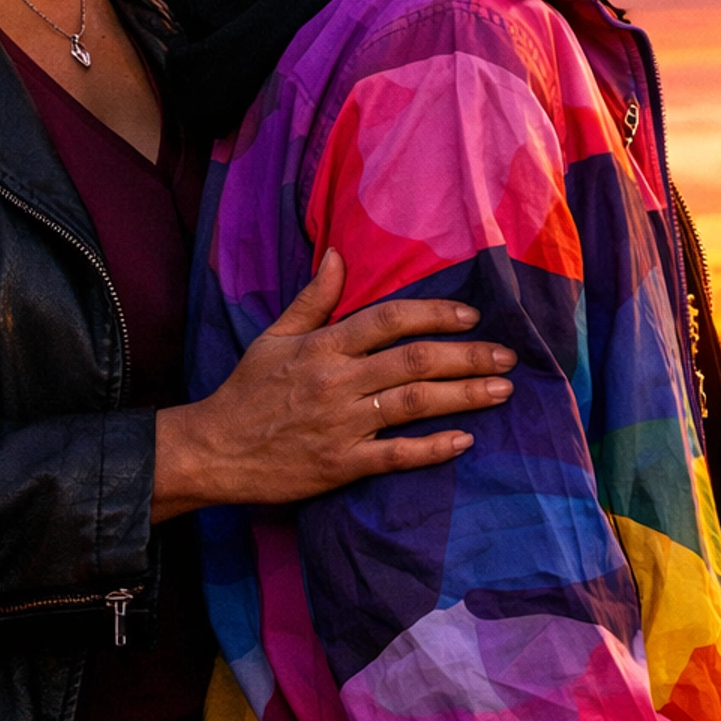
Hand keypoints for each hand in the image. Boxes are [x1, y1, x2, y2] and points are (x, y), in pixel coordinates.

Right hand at [151, 249, 512, 520]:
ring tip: (502, 390)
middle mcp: (337, 382)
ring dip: (464, 396)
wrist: (213, 451)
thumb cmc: (246, 391)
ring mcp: (341, 425)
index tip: (472, 317)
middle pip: (414, 362)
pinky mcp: (340, 465)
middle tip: (507, 357)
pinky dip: (432, 448)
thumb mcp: (273, 336)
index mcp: (323, 346)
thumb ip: (313, 299)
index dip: (434, 315)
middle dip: (467, 357)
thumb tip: (338, 254)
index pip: (388, 320)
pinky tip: (464, 441)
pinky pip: (396, 456)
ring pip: (414, 405)